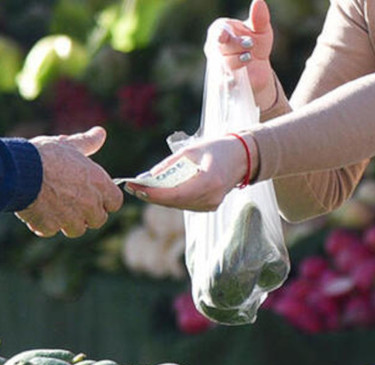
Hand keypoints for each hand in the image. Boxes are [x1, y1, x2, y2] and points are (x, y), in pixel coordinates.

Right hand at [16, 126, 122, 237]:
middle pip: (98, 220)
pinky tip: (36, 210)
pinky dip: (44, 224)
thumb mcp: (69, 145)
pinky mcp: (50, 227)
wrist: (20, 171)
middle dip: (87, 214)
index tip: (94, 196)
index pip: (115, 203)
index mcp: (99, 184)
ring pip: (75, 230)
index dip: (105, 200)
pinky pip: (50, 230)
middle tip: (72, 202)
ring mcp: (70, 219)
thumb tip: (100, 133)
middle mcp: (89, 204)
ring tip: (54, 207)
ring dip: (66, 222)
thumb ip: (87, 143)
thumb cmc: (46, 155)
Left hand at [125, 135, 252, 211]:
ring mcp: (211, 205)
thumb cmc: (217, 148)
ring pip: (177, 205)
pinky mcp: (210, 207)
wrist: (243, 157)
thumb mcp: (190, 151)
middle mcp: (211, 197)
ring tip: (140, 188)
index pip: (175, 194)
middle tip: (132, 187)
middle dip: (151, 195)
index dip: (153, 193)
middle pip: (174, 202)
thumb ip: (169, 165)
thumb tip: (147, 177)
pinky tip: (157, 192)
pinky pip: (185, 205)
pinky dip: (170, 199)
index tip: (136, 187)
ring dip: (158, 198)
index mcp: (209, 181)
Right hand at [215, 0, 275, 109]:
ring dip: (239, 59)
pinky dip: (235, 75)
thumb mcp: (262, 31)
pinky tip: (242, 73)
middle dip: (236, 45)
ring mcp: (216, 64)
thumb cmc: (257, 46)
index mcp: (222, 30)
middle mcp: (214, 47)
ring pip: (224, 61)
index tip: (223, 37)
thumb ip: (259, 18)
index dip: (219, 33)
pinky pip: (224, 78)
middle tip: (250, 44)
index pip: (217, 29)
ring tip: (250, 57)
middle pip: (220, 45)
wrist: (260, 70)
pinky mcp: (220, 81)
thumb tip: (258, 1)